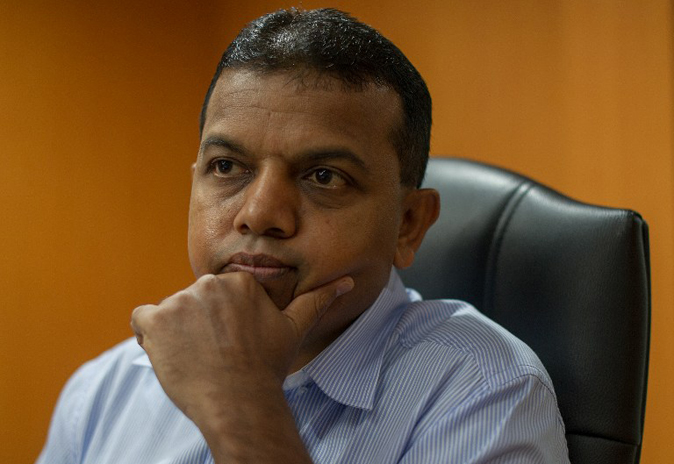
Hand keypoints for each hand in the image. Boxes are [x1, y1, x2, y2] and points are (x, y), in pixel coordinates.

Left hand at [130, 272, 353, 432]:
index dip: (222, 320)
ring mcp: (179, 301)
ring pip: (170, 313)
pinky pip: (142, 320)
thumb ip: (318, 300)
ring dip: (177, 333)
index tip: (231, 342)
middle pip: (194, 302)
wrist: (238, 400)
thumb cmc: (266, 366)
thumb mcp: (294, 329)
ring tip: (197, 357)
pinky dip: (149, 336)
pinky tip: (170, 353)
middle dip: (200, 324)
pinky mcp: (155, 321)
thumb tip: (347, 282)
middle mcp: (208, 284)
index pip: (219, 294)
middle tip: (215, 352)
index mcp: (238, 282)